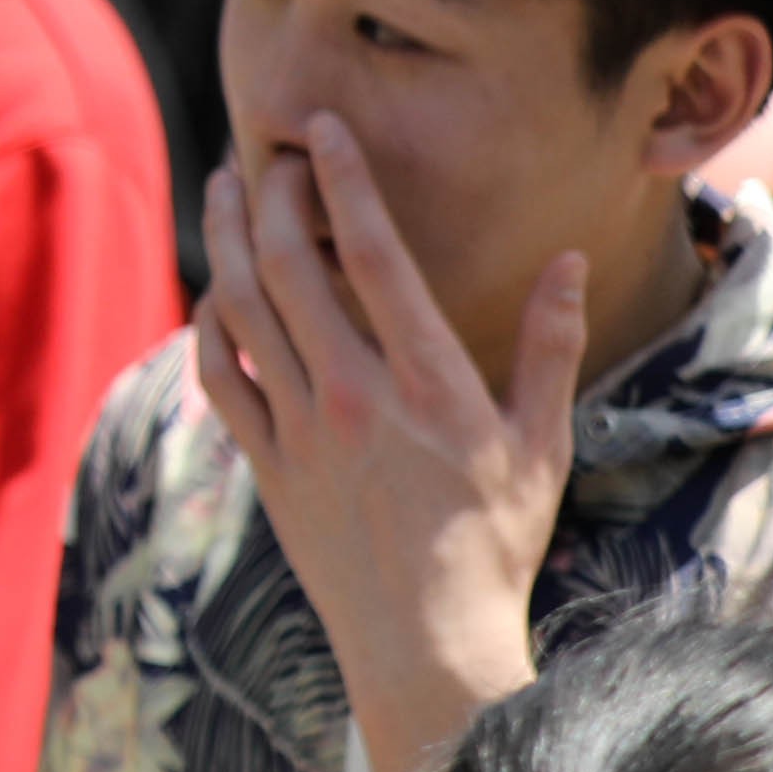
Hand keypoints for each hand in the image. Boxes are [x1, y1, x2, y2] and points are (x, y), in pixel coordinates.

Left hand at [198, 112, 570, 771]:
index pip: (370, 255)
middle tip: (266, 152)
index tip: (319, 130)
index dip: (339, 182)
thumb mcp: (541, 443)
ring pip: (240, 307)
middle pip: (286, 265)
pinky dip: (208, 319)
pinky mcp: (262, 461)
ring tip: (224, 192)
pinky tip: (215, 289)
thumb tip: (565, 262)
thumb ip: (548, 347)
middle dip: (268, 194)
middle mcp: (352, 392)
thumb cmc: (496, 542)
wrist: (427, 641)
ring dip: (225, 240)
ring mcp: (298, 426)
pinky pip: (217, 371)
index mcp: (425, 382)